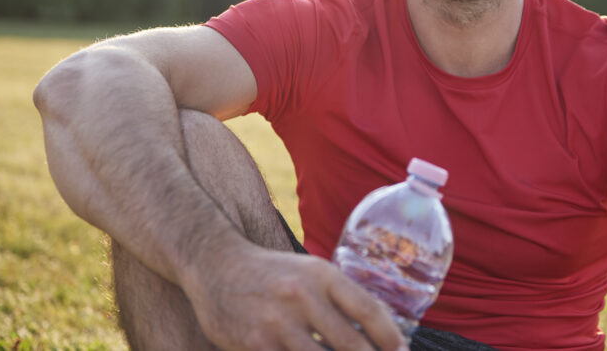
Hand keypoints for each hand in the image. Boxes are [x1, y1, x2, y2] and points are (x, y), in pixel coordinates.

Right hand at [184, 244, 407, 350]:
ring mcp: (278, 322)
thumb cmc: (271, 273)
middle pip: (352, 345)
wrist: (214, 264)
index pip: (368, 311)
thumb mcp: (309, 272)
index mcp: (322, 275)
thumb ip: (340, 298)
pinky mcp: (255, 344)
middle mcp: (303, 296)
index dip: (391, 338)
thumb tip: (381, 330)